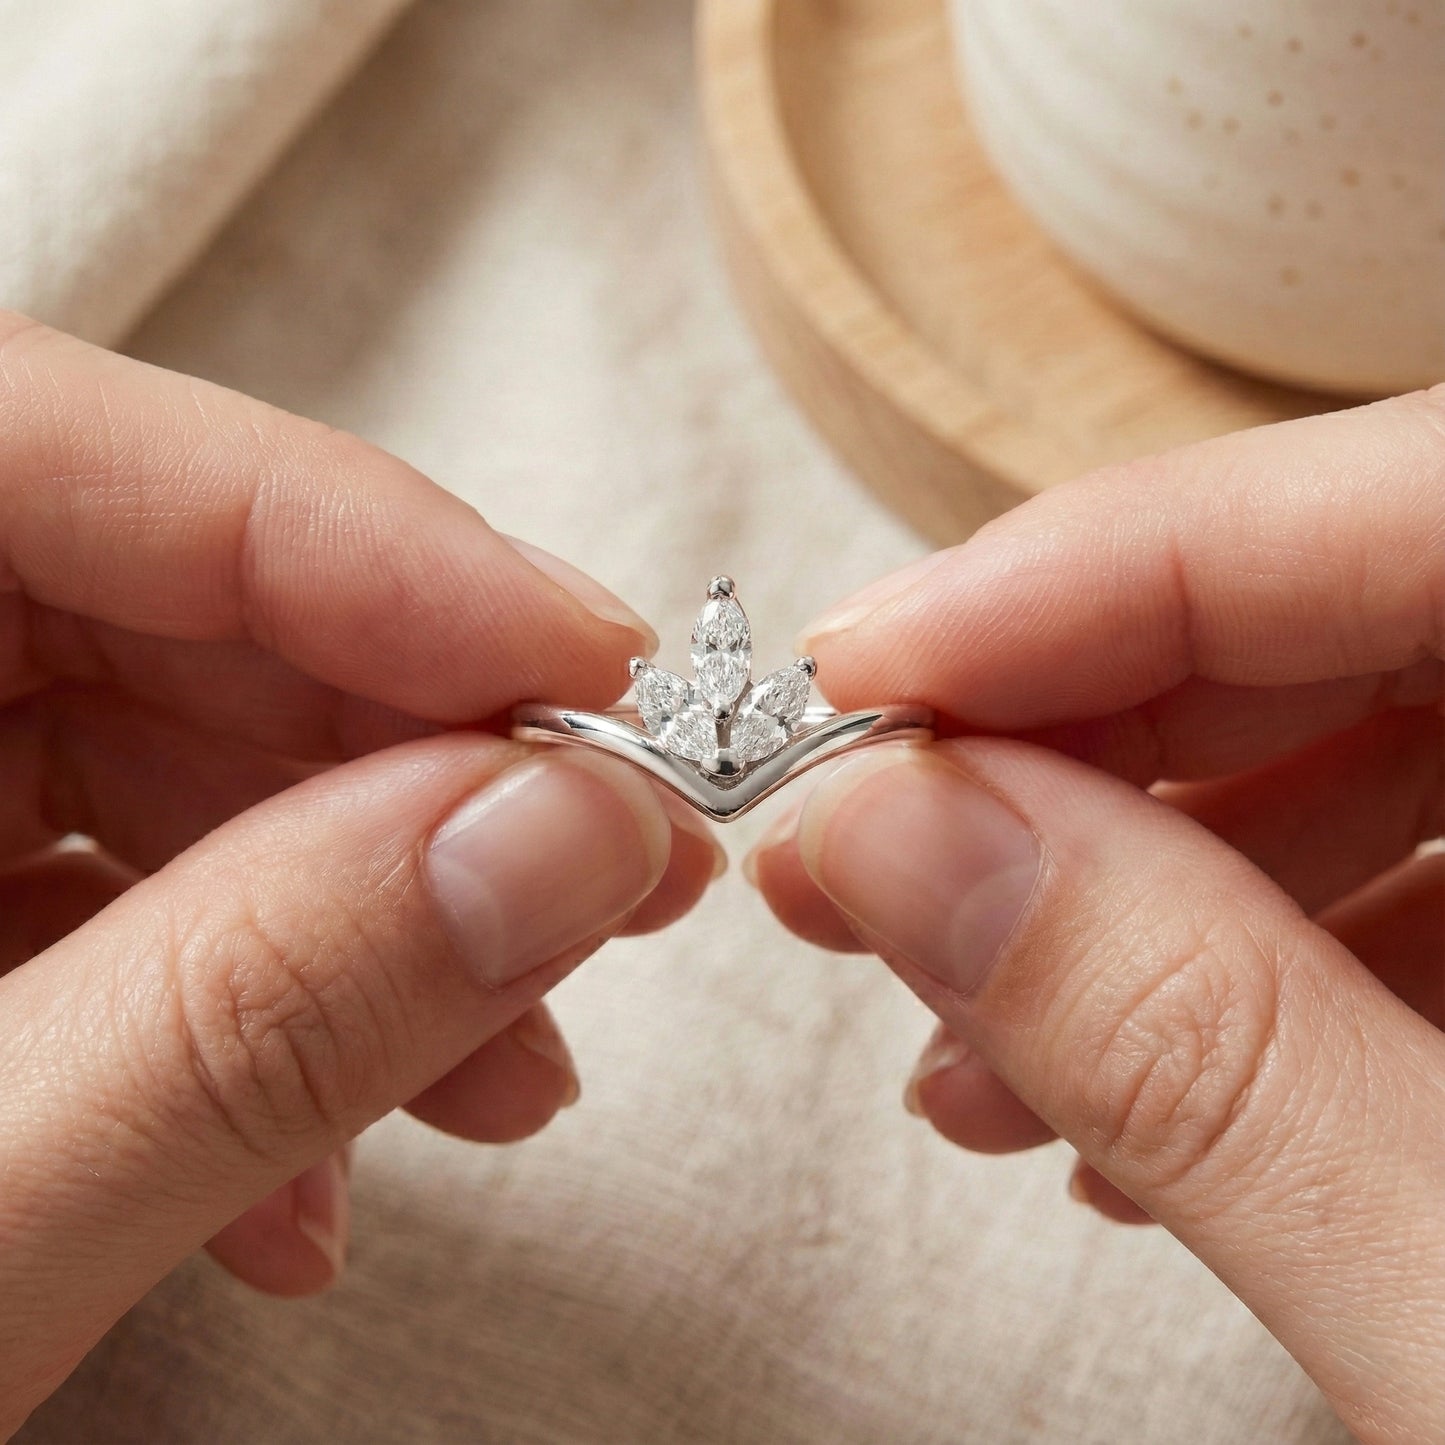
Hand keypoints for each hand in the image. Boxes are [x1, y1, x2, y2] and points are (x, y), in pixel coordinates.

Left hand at [0, 314, 720, 1432]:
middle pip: (144, 601)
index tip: (587, 665)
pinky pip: (114, 887)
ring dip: (372, 906)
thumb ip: (244, 1018)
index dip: (353, 541)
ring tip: (510, 1056)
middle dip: (414, 748)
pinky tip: (318, 1168)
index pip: (42, 450)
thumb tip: (560, 836)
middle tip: (607, 863)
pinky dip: (255, 1013)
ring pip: (164, 749)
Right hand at [749, 390, 1444, 1442]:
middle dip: (1081, 728)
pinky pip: (1444, 879)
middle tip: (873, 846)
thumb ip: (1199, 1051)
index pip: (1425, 507)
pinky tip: (1125, 1100)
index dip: (1099, 572)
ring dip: (1142, 875)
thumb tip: (898, 838)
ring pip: (1392, 738)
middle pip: (1380, 600)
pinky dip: (1257, 970)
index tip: (864, 674)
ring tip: (968, 1037)